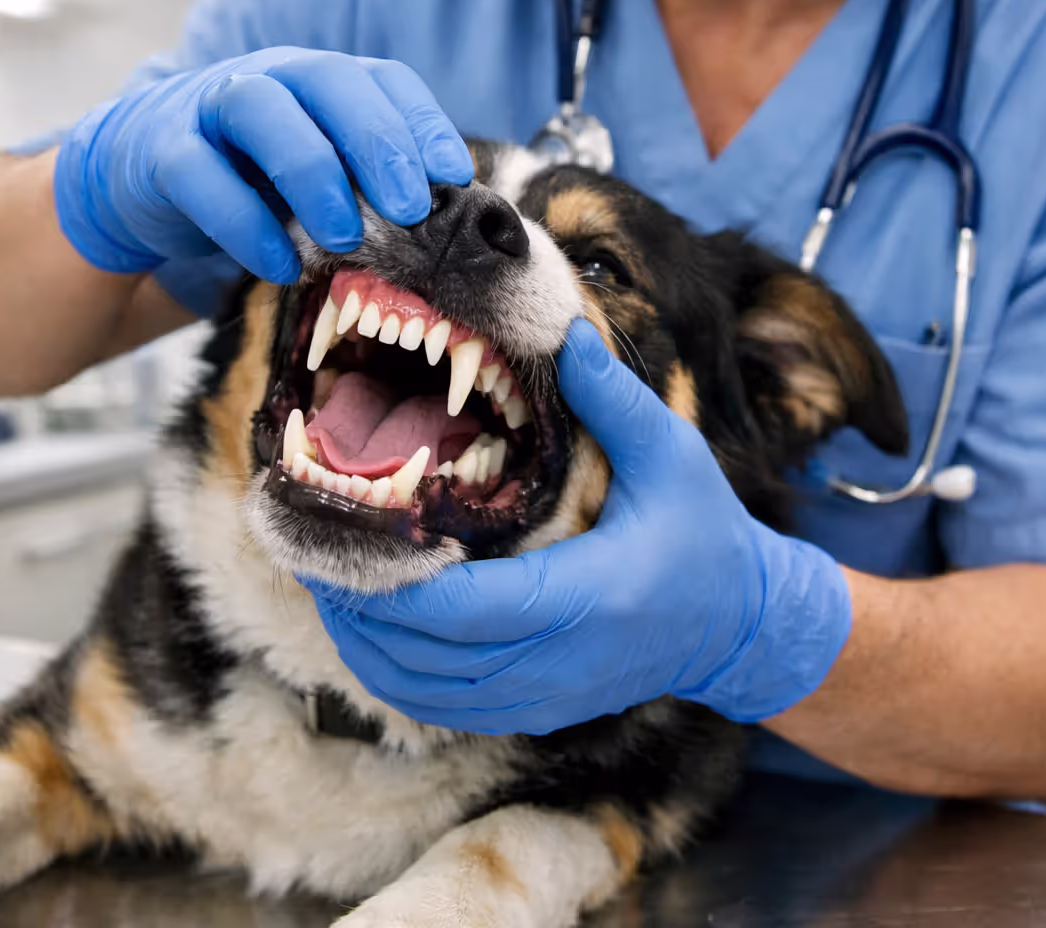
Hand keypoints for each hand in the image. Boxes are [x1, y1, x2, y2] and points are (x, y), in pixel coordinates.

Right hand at [53, 47, 473, 282]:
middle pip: (327, 82)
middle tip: (411, 209)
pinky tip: (279, 267)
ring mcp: (208, 107)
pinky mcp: (161, 153)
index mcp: (317, 81)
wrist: (138, 186)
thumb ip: (366, 193)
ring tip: (345, 238)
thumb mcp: (315, 183)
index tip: (456, 178)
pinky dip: (244, 224)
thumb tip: (445, 233)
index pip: (381, 79)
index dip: (422, 122)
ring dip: (310, 173)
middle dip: (376, 143)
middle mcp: (268, 77)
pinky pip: (201, 175)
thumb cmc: (248, 184)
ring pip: (260, 111)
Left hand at [304, 320, 852, 733]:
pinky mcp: (535, 712)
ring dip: (363, 643)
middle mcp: (558, 662)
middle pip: (424, 655)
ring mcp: (543, 698)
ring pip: (421, 691)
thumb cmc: (704, 535)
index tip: (346, 534)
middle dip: (356, 607)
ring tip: (327, 583)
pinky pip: (442, 709)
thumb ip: (613, 399)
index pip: (463, 608)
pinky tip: (370, 629)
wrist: (737, 625)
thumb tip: (565, 333)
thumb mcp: (672, 456)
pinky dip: (393, 674)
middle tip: (307, 549)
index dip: (392, 583)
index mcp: (588, 598)